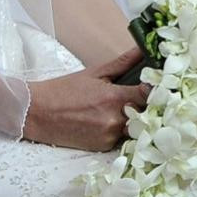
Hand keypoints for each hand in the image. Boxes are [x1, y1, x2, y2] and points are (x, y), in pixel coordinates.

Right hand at [24, 47, 149, 150]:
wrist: (38, 113)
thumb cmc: (64, 90)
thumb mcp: (94, 73)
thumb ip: (122, 63)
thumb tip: (141, 49)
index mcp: (114, 97)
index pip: (149, 95)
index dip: (157, 90)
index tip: (159, 85)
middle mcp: (114, 119)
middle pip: (146, 114)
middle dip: (147, 107)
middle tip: (143, 98)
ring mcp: (109, 136)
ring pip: (135, 129)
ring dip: (134, 120)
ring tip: (123, 109)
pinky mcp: (102, 147)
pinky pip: (121, 139)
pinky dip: (120, 131)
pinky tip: (109, 121)